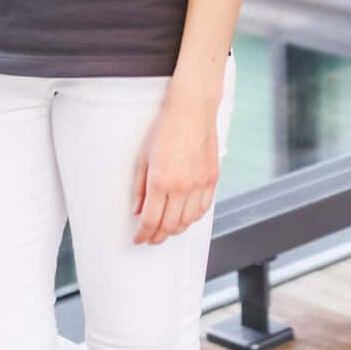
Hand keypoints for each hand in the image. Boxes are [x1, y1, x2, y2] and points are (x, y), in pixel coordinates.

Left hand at [131, 93, 218, 245]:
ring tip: (167, 230)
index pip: (151, 220)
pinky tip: (186, 218)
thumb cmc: (165, 129)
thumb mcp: (142, 158)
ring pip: (189, 221)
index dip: (144, 234)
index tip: (139, 238)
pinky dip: (194, 218)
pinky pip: (204, 208)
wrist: (191, 111)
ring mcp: (200, 184)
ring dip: (176, 230)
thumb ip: (139, 188)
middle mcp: (182, 186)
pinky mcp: (212, 179)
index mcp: (161, 182)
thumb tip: (138, 210)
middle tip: (151, 238)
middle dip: (158, 236)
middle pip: (170, 225)